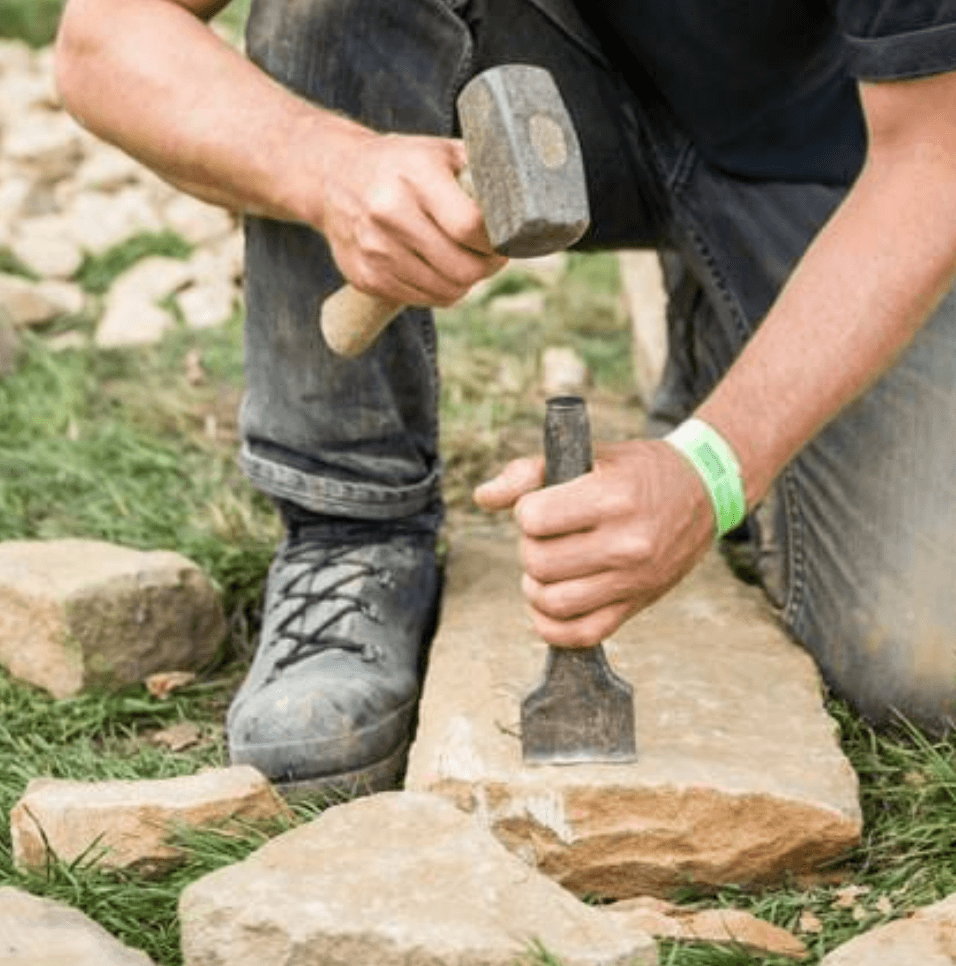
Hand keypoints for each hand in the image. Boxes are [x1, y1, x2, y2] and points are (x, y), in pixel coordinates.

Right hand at [316, 126, 506, 305]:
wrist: (332, 177)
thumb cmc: (400, 164)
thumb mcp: (438, 151)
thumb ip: (480, 171)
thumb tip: (529, 198)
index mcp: (414, 175)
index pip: (470, 226)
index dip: (496, 242)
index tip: (505, 239)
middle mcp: (389, 213)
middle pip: (461, 268)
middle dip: (488, 268)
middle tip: (494, 258)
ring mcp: (375, 249)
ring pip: (445, 291)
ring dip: (466, 283)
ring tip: (469, 263)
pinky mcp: (365, 277)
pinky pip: (422, 299)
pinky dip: (441, 291)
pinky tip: (440, 270)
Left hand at [473, 439, 714, 646]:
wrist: (704, 490)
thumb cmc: (639, 470)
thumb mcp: (589, 454)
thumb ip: (530, 472)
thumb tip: (483, 497)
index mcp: (613, 497)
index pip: (534, 518)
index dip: (526, 511)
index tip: (540, 506)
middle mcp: (627, 543)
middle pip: (538, 562)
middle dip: (529, 546)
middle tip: (545, 536)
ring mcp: (634, 579)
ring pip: (553, 602)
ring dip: (535, 585)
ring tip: (546, 567)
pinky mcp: (637, 605)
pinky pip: (581, 634)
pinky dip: (551, 626)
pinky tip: (548, 603)